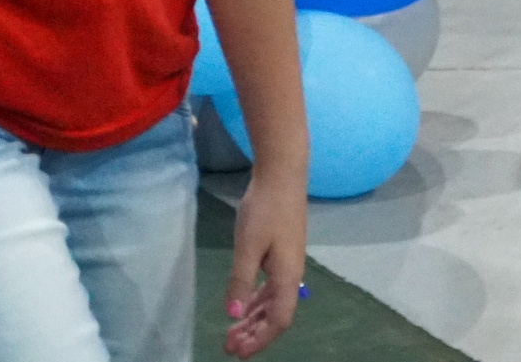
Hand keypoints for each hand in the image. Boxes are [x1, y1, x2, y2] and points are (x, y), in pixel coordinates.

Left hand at [222, 174, 306, 356]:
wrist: (281, 176)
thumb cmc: (264, 209)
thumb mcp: (247, 246)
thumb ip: (240, 280)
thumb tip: (233, 314)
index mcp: (287, 277)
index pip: (278, 320)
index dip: (260, 339)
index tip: (239, 351)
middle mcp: (290, 275)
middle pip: (274, 315)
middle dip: (253, 333)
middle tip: (229, 346)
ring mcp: (286, 264)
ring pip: (271, 301)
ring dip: (253, 318)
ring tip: (233, 331)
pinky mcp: (280, 253)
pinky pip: (269, 287)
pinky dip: (255, 300)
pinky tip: (243, 304)